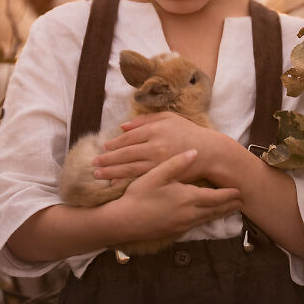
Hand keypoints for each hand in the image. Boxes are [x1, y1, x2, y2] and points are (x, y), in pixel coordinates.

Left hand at [93, 112, 219, 182]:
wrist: (209, 152)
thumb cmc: (188, 133)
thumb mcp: (169, 119)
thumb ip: (145, 120)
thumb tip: (123, 126)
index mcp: (155, 130)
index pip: (129, 137)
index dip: (115, 143)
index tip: (104, 147)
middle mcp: (155, 146)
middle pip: (125, 153)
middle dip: (107, 159)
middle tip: (94, 163)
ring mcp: (158, 162)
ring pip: (129, 168)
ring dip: (111, 171)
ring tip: (98, 174)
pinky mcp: (162, 174)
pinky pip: (140, 178)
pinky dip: (125, 181)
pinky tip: (114, 184)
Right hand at [111, 150, 241, 241]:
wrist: (124, 221)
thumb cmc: (139, 196)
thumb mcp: (156, 175)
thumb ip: (176, 164)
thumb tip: (194, 153)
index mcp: (187, 198)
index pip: (215, 197)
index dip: (228, 194)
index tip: (240, 191)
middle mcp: (189, 214)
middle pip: (215, 210)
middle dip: (229, 206)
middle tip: (241, 202)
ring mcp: (183, 225)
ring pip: (207, 219)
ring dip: (220, 214)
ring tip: (230, 209)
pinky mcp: (175, 232)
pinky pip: (197, 225)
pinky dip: (207, 219)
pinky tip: (207, 217)